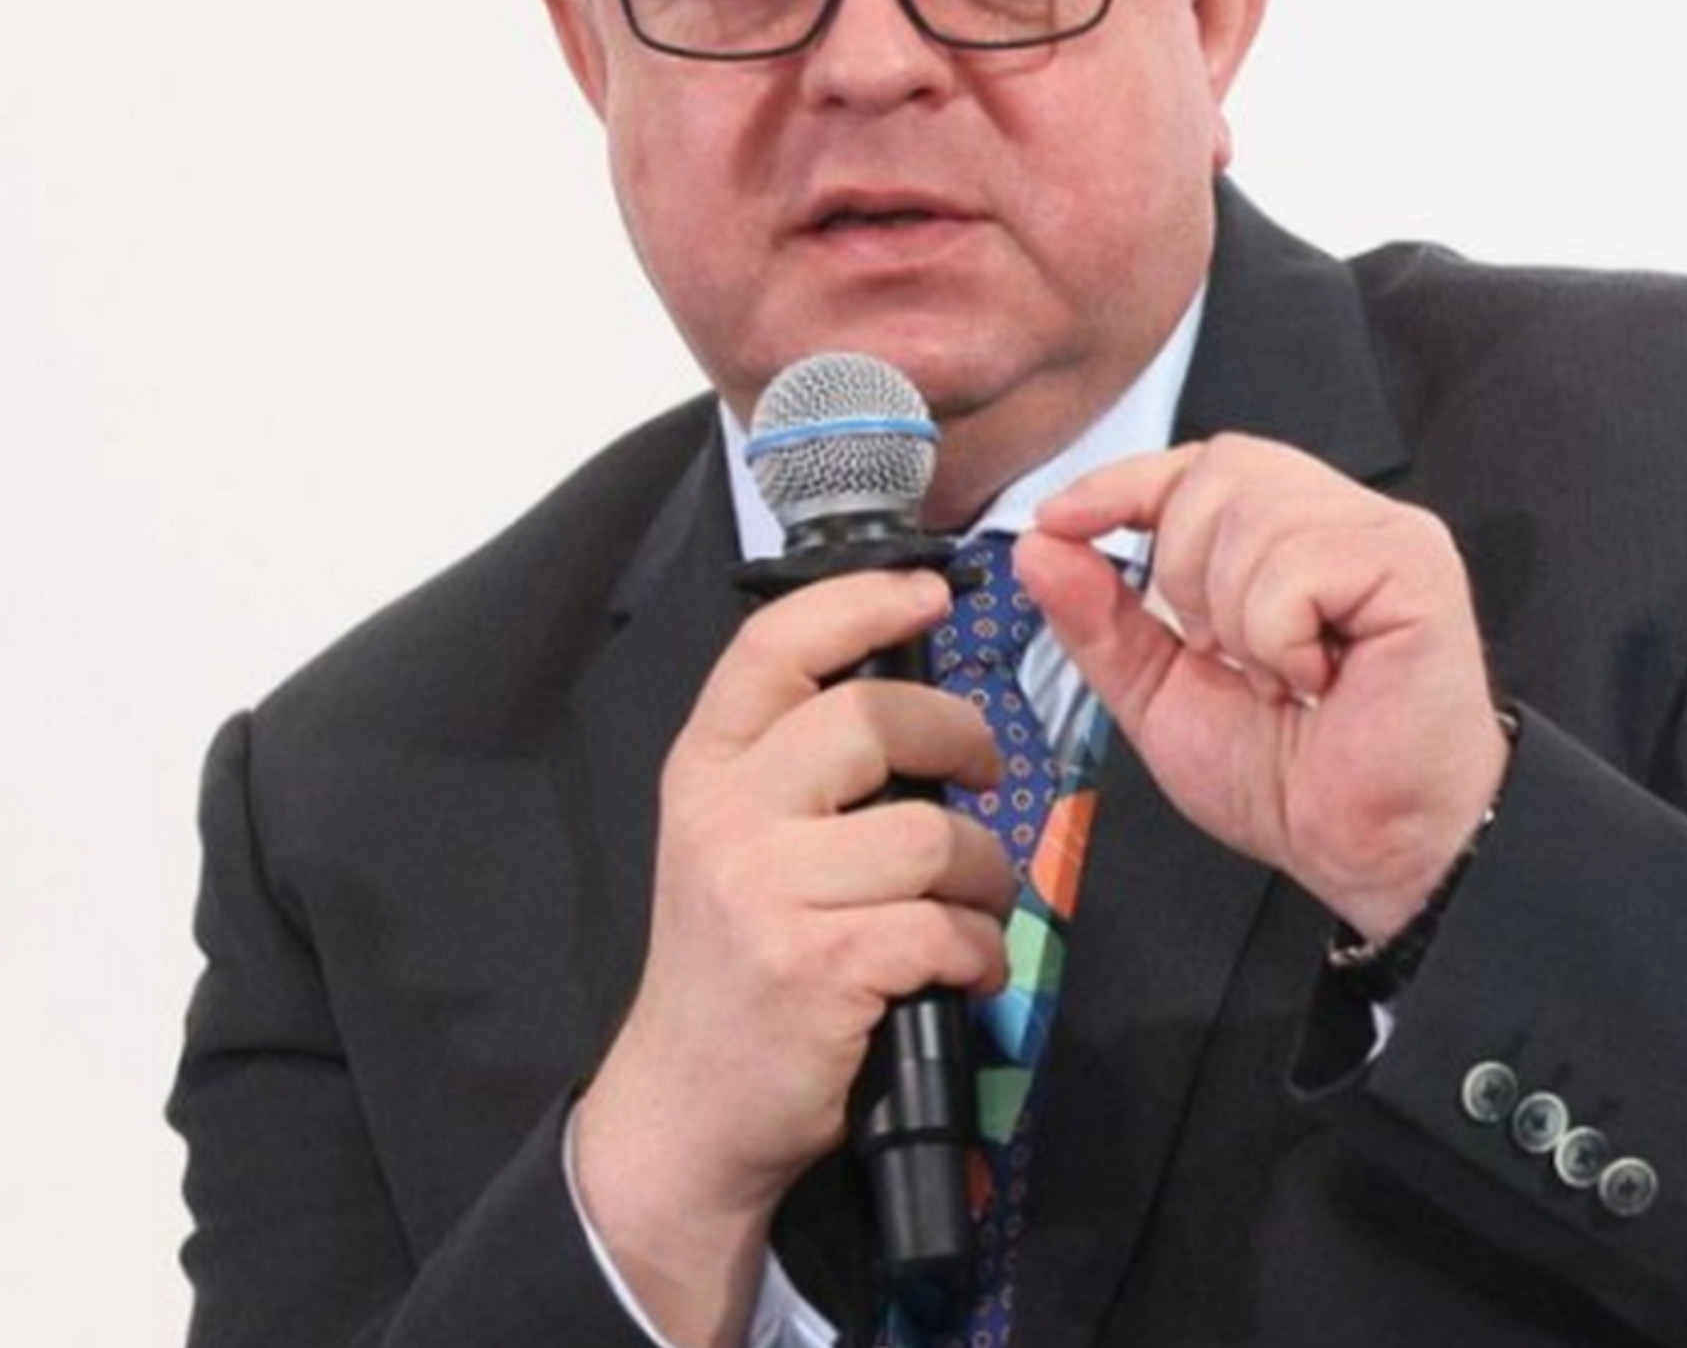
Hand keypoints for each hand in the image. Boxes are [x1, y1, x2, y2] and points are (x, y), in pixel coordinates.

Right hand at [573, 567, 1012, 1346]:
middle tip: (985, 769)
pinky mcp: (815, 968)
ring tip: (976, 904)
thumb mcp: (731, 837)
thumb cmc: (734, 958)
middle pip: (868, 718)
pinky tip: (964, 967)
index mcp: (706, 766)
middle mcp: (726, 815)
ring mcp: (765, 891)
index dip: (859, 601)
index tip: (929, 591)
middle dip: (957, 736)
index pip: (774, 644)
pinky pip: (943, 926)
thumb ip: (796, 762)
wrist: (689, 1107)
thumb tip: (912, 700)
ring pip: (929, 834)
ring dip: (985, 872)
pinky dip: (979, 949)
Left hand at [1019, 436, 1509, 942]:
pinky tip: (1317, 680)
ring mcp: (1383, 533)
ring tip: (1279, 677)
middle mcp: (1338, 518)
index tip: (1061, 519)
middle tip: (1226, 654)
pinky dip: (1278, 639)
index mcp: (1286, 536)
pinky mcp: (1415, 565)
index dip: (1123, 483)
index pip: (1195, 466)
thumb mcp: (1161, 695)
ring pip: (1250, 516)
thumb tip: (1040, 546)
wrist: (1370, 853)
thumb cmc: (1294, 779)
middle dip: (1184, 573)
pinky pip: (1295, 567)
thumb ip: (1099, 619)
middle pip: (1216, 473)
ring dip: (1236, 619)